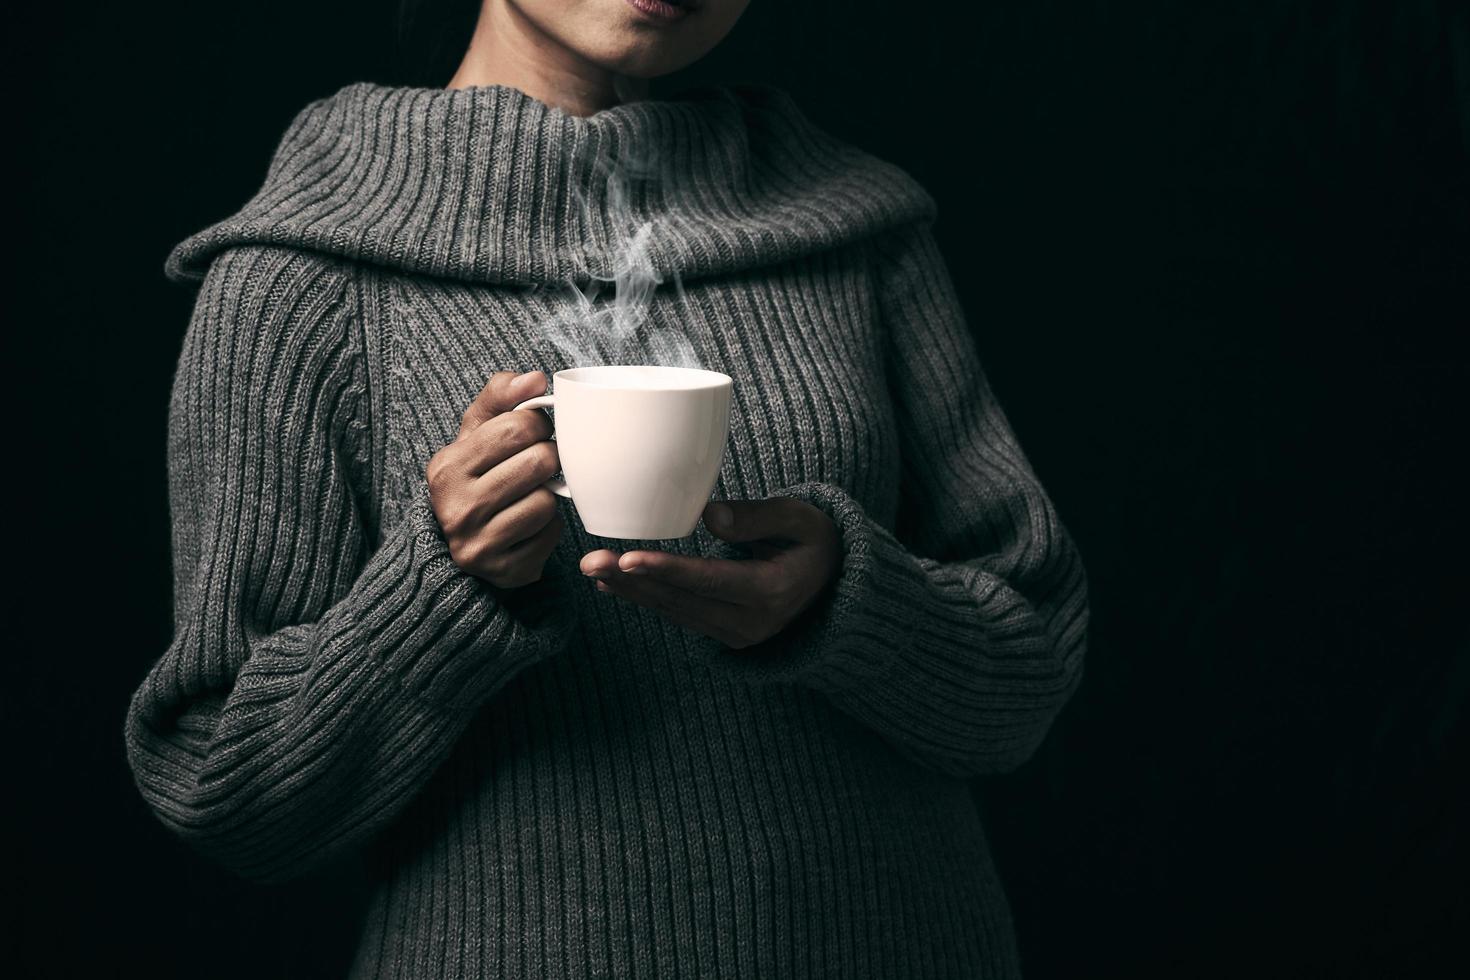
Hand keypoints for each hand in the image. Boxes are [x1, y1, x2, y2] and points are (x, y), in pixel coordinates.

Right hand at [426, 370, 564, 588]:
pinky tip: (531, 523)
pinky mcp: (505, 571)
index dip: (538, 424)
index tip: (536, 431)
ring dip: (549, 494)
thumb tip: (536, 378)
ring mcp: (478, 544)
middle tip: (542, 460)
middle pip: (538, 462)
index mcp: (447, 467)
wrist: (464, 542)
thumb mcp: (478, 432)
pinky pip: (551, 534)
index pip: (516, 427)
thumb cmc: (478, 475)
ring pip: (547, 500)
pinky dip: (549, 526)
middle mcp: (456, 508)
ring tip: (532, 492)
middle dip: (549, 456)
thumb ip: (502, 397)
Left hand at [580, 497, 841, 648]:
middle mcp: (751, 622)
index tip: (628, 558)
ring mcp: (737, 633)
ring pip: (675, 611)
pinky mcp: (724, 633)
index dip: (666, 570)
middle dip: (632, 581)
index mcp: (772, 592)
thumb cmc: (816, 542)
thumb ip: (758, 517)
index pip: (709, 581)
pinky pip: (680, 615)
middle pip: (681, 600)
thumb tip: (708, 514)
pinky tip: (616, 584)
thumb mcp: (801, 520)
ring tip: (594, 569)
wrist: (834, 586)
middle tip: (592, 562)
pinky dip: (647, 598)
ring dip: (631, 591)